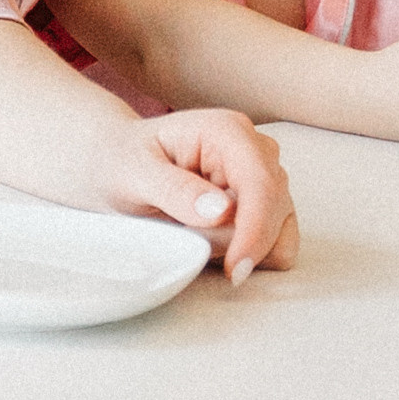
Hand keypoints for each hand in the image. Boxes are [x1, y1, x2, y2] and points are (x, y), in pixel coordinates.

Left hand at [110, 107, 299, 283]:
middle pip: (275, 209)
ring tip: (192, 236)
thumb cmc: (124, 162)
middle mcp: (255, 149)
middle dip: (237, 241)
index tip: (237, 268)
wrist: (118, 164)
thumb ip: (175, 190)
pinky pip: (277, 240)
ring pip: (280, 228)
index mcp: (227, 131)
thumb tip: (222, 211)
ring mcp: (264, 176)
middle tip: (186, 243)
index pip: (260, 183)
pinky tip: (212, 245)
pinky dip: (249, 253)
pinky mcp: (264, 202)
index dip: (255, 229)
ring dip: (240, 247)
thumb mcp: (134, 174)